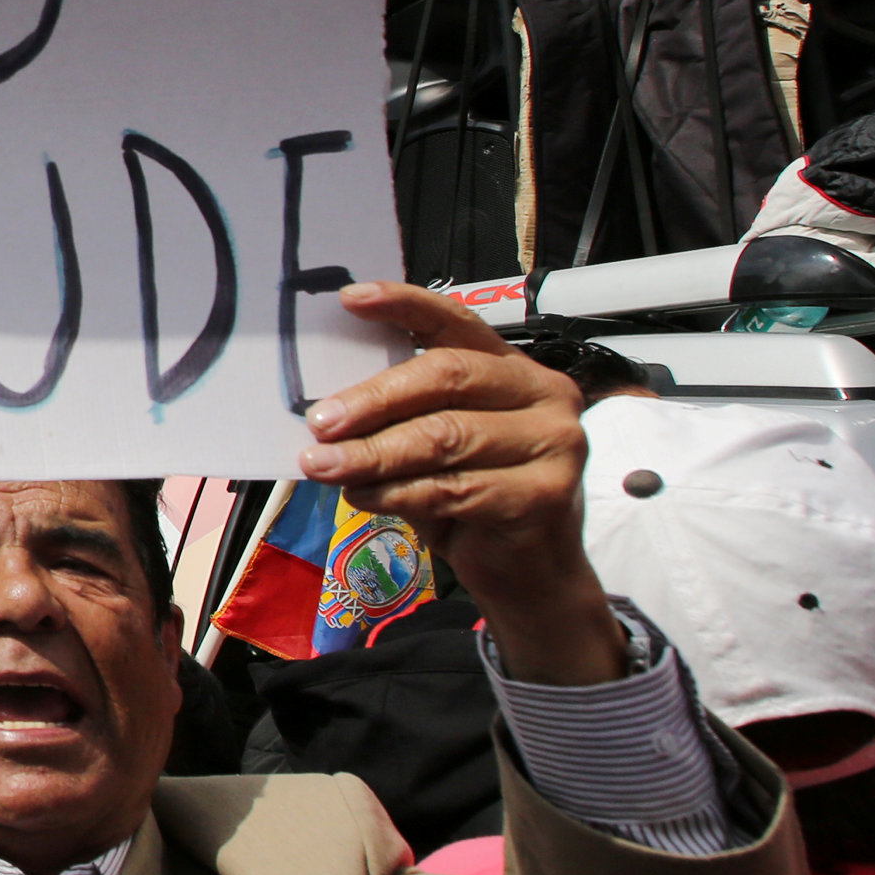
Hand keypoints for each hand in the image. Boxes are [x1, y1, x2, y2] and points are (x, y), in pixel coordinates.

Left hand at [299, 283, 622, 684]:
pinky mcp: (544, 493)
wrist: (533, 574)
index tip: (350, 300)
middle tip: (320, 422)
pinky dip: (396, 492)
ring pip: (443, 436)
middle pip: (446, 376)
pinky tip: (363, 496)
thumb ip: (402, 418)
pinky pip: (451, 487)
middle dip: (373, 400)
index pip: (457, 322)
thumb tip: (327, 411)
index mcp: (513, 368)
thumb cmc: (476, 501)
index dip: (404, 304)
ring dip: (372, 454)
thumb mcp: (437, 446)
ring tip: (324, 466)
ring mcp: (553, 443)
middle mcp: (543, 394)